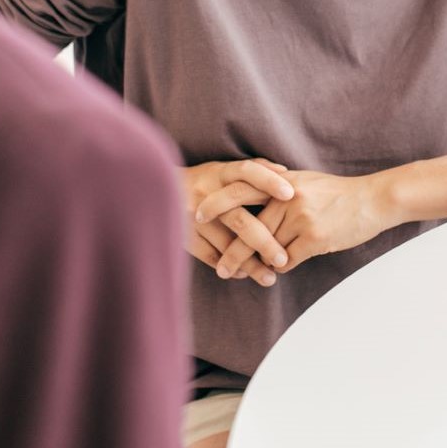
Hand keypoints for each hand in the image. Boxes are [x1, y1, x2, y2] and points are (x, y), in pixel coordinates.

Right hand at [180, 159, 295, 285]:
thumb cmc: (203, 182)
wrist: (155, 193)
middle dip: (264, 242)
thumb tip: (285, 172)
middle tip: (283, 259)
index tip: (291, 194)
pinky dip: (230, 267)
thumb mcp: (222, 170)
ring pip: (227, 245)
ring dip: (250, 264)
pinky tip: (244, 274)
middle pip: (240, 220)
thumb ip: (252, 170)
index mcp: (219, 173)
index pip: (247, 171)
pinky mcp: (184, 236)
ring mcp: (193, 217)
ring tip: (270, 277)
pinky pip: (211, 256)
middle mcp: (206, 193)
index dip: (269, 180)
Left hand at [214, 168, 395, 276]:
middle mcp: (287, 198)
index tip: (198, 216)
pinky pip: (287, 260)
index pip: (240, 189)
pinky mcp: (314, 238)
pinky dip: (281, 267)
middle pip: (249, 229)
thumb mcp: (305, 182)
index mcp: (282, 183)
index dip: (217, 203)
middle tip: (220, 269)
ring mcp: (301, 218)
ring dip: (256, 265)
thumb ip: (278, 190)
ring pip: (267, 249)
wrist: (372, 200)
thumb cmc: (338, 193)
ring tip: (240, 275)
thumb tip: (251, 203)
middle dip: (232, 252)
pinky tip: (279, 269)